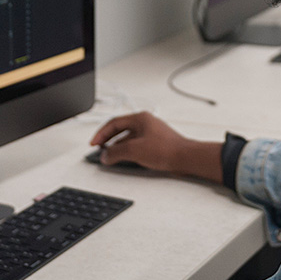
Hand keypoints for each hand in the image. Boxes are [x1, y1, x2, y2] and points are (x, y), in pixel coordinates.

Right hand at [90, 112, 222, 182]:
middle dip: (108, 141)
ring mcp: (151, 133)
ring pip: (128, 139)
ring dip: (118, 148)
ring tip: (111, 158)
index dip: (101, 134)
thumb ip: (116, 152)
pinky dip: (128, 152)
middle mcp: (146, 123)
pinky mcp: (156, 144)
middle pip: (120, 130)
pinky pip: (137, 146)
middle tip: (99, 149)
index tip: (94, 143)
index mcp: (140, 118)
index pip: (114, 123)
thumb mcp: (134, 150)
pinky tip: (125, 160)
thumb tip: (105, 155)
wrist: (186, 158)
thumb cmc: (167, 149)